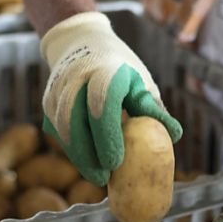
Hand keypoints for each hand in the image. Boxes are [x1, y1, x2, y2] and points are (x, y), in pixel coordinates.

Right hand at [40, 12, 181, 185]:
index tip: (116, 162)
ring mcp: (58, 89)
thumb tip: (175, 136)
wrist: (81, 41)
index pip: (101, 102)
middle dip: (88, 154)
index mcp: (105, 70)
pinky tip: (86, 163)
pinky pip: (57, 131)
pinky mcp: (48, 101)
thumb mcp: (141, 81)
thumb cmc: (120, 68)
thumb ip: (153, 109)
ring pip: (63, 129)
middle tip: (104, 179)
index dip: (106, 135)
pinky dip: (71, 149)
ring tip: (97, 176)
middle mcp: (76, 77)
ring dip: (78, 156)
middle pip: (75, 120)